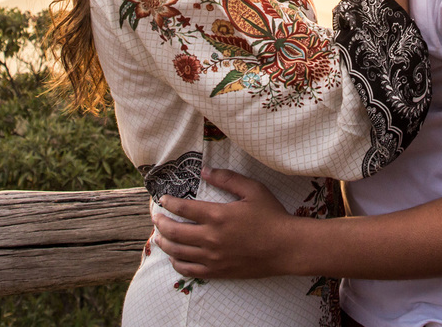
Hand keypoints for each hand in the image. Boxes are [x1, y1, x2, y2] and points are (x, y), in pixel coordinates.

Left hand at [152, 166, 298, 278]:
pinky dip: (177, 263)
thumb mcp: (253, 189)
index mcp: (217, 215)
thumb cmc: (271, 216)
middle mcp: (211, 237)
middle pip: (175, 232)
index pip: (183, 209)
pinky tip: (174, 257)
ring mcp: (213, 257)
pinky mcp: (218, 271)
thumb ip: (228, 178)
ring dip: (164, 243)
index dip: (169, 203)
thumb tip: (205, 170)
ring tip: (159, 237)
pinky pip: (189, 269)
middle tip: (155, 218)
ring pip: (178, 252)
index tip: (162, 200)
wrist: (286, 248)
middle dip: (160, 224)